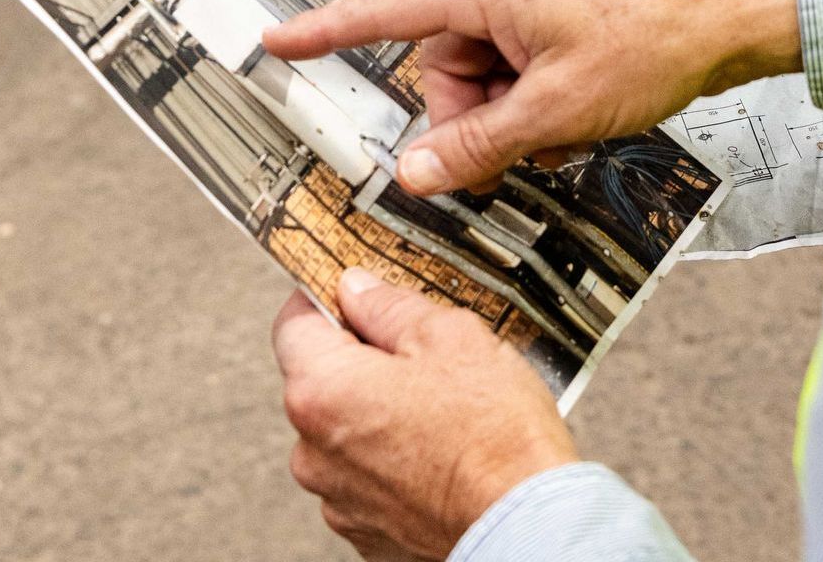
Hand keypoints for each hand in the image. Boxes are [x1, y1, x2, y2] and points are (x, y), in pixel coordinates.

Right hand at [262, 0, 800, 193]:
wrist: (736, 12)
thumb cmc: (656, 39)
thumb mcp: (557, 110)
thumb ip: (479, 145)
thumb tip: (417, 174)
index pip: (384, 10)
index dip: (326, 30)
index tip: (276, 41)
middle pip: (444, 62)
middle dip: (470, 115)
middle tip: (516, 148)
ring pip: (487, 69)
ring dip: (511, 110)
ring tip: (564, 127)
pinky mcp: (564, 3)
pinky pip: (522, 58)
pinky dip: (537, 94)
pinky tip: (579, 112)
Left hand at [274, 271, 577, 559]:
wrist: (528, 526)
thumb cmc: (495, 438)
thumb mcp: (451, 337)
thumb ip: (390, 306)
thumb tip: (359, 289)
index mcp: (322, 391)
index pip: (294, 323)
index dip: (326, 298)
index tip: (354, 292)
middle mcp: (313, 452)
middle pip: (323, 381)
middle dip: (366, 361)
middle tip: (426, 354)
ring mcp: (338, 499)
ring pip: (348, 432)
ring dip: (382, 414)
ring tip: (446, 412)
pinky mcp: (367, 533)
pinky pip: (370, 478)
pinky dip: (397, 461)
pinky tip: (444, 451)